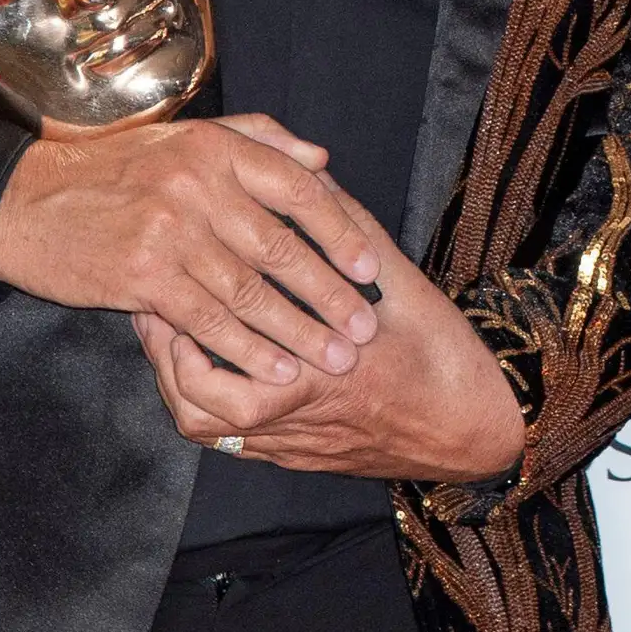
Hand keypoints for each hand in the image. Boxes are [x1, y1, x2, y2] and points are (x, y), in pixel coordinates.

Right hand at [0, 111, 386, 384]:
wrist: (27, 202)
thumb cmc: (113, 172)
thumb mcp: (186, 138)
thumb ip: (258, 141)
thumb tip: (322, 158)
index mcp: (216, 148)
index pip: (297, 189)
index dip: (340, 231)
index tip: (370, 267)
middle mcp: (198, 185)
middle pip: (282, 247)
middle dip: (331, 293)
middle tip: (367, 327)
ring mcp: (170, 232)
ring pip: (250, 291)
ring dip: (299, 330)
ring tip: (336, 358)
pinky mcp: (143, 277)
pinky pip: (208, 321)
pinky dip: (247, 350)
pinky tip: (277, 369)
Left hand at [143, 255, 528, 480]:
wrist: (477, 431)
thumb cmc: (447, 358)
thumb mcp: (405, 285)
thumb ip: (352, 231)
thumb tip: (311, 173)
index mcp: (322, 373)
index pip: (235, 347)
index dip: (192, 314)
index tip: (174, 275)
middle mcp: (297, 417)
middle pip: (199, 405)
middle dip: (165, 355)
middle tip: (153, 308)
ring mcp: (293, 444)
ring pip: (207, 431)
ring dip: (178, 385)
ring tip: (170, 340)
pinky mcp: (297, 458)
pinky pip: (229, 443)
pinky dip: (204, 406)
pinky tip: (203, 371)